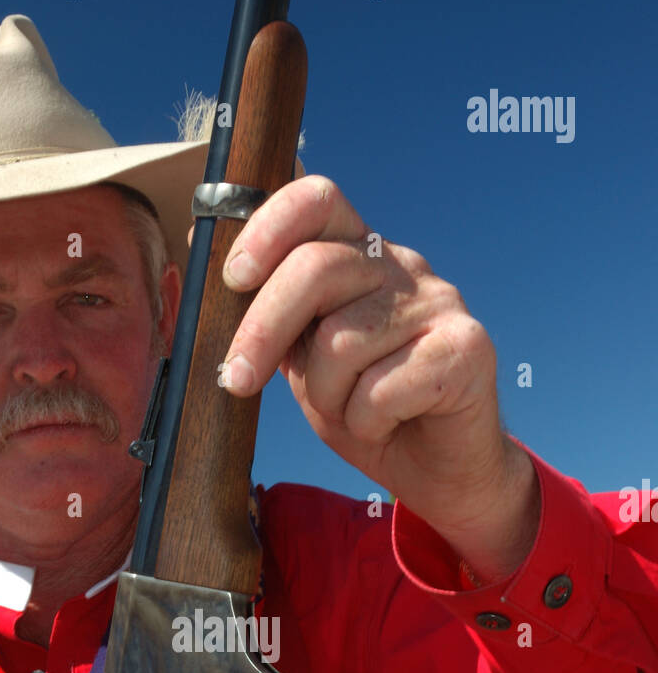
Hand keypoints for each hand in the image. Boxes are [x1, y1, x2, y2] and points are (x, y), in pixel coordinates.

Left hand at [218, 175, 539, 581]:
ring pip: (342, 342)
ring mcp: (440, 304)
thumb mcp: (304, 364)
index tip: (234, 279)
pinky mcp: (467, 350)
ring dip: (328, 397)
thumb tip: (205, 264)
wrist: (438, 472)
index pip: (317, 200)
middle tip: (236, 381)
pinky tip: (388, 425)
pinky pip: (381, 390)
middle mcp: (403, 268)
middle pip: (316, 268)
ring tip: (351, 412)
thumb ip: (272, 320)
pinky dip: (367, 423)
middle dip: (262, 331)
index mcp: (361, 257)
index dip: (267, 228)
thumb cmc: (366, 412)